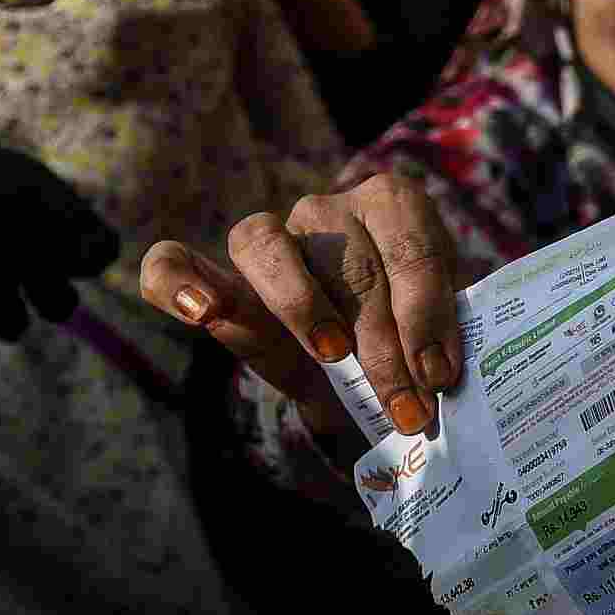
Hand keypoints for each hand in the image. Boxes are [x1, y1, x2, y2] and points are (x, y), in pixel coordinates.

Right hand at [138, 173, 461, 437]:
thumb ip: (433, 345)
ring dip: (304, 309)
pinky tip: (203, 313)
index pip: (412, 247)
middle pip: (350, 263)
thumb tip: (442, 374)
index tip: (439, 372)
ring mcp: (270, 237)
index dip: (427, 311)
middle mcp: (328, 211)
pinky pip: (172, 263)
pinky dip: (178, 283)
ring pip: (269, 248)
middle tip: (408, 406)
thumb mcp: (430, 344)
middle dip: (384, 344)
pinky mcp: (219, 278)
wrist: (359, 380)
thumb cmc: (406, 349)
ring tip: (333, 356)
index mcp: (395, 208)